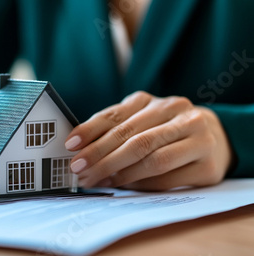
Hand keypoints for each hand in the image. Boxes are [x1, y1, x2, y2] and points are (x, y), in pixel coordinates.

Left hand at [65, 91, 232, 190]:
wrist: (216, 138)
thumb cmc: (165, 130)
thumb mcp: (140, 121)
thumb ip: (115, 130)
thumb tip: (80, 150)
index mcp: (153, 101)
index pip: (116, 115)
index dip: (90, 130)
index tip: (70, 145)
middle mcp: (178, 113)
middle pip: (132, 138)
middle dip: (100, 157)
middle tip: (79, 170)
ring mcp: (198, 138)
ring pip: (152, 159)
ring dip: (119, 174)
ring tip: (97, 180)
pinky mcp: (208, 165)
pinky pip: (167, 178)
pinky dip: (141, 184)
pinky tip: (123, 186)